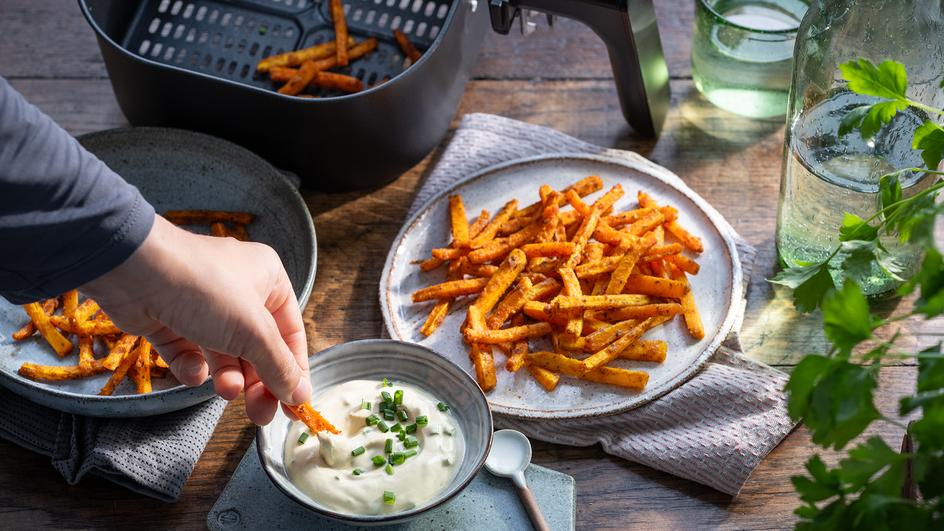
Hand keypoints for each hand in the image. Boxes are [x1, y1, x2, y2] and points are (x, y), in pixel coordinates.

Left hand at [81, 216, 310, 423]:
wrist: (132, 271)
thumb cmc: (205, 289)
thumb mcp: (253, 331)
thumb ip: (278, 366)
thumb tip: (300, 395)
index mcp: (269, 281)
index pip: (290, 334)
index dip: (294, 371)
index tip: (295, 406)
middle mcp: (239, 291)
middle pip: (257, 348)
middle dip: (258, 382)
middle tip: (261, 414)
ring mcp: (202, 305)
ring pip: (224, 353)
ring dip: (227, 376)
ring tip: (224, 390)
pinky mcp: (170, 320)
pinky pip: (189, 352)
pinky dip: (192, 366)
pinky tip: (191, 370)